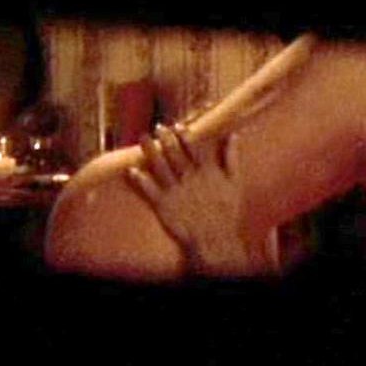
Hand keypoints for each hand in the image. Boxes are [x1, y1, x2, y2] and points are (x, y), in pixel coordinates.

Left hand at [127, 125, 266, 276]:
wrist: (215, 239)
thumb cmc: (226, 211)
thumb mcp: (234, 182)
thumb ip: (231, 157)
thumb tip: (233, 134)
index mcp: (206, 171)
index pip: (193, 147)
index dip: (184, 135)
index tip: (176, 125)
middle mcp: (190, 178)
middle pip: (174, 153)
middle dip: (165, 138)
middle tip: (157, 127)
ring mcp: (176, 191)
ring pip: (160, 167)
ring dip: (150, 152)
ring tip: (142, 138)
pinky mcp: (164, 205)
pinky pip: (150, 190)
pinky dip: (141, 180)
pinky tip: (132, 170)